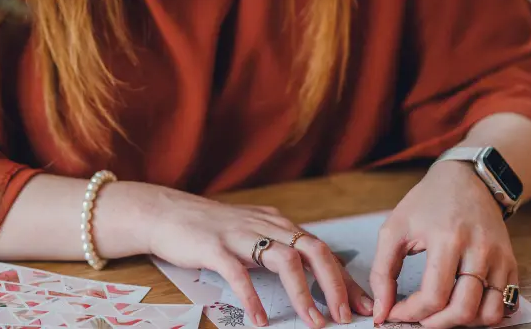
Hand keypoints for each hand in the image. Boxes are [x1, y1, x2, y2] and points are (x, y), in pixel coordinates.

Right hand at [138, 185, 372, 326]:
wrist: (168, 213)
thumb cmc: (211, 228)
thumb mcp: (252, 232)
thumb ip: (278, 247)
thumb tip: (311, 275)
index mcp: (276, 223)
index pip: (320, 248)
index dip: (343, 277)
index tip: (363, 304)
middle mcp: (264, 225)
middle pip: (312, 248)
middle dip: (334, 283)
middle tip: (346, 316)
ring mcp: (239, 234)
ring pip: (283, 258)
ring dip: (304, 292)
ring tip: (315, 322)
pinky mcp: (214, 247)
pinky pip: (238, 273)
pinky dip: (252, 298)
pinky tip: (259, 320)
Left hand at [369, 162, 517, 327]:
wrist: (465, 179)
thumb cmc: (426, 202)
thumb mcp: (395, 227)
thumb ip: (382, 270)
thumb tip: (382, 311)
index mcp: (446, 237)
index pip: (433, 296)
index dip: (411, 313)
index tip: (396, 314)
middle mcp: (477, 249)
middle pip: (463, 310)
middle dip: (436, 324)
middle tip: (419, 319)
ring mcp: (498, 257)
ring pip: (488, 314)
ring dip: (463, 323)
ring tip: (441, 313)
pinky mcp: (511, 263)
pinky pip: (506, 306)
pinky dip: (486, 316)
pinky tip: (464, 305)